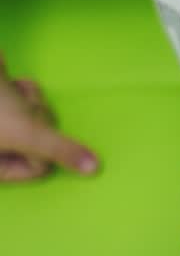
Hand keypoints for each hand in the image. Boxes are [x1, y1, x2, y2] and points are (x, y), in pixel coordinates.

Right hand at [0, 57, 97, 180]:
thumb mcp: (28, 132)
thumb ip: (61, 151)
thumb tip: (94, 170)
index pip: (38, 170)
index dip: (41, 148)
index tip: (27, 132)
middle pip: (42, 143)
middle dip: (38, 121)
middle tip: (19, 109)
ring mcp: (3, 128)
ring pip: (39, 121)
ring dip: (32, 104)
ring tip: (12, 95)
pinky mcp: (4, 104)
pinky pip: (29, 103)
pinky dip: (26, 91)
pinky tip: (12, 85)